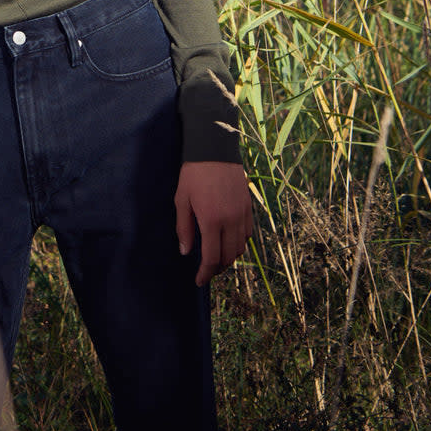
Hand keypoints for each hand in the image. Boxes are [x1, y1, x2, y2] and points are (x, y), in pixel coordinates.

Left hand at [174, 160, 252, 286]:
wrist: (215, 149)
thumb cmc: (194, 173)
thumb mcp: (181, 199)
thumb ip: (184, 228)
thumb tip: (186, 252)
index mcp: (212, 220)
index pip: (211, 258)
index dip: (205, 273)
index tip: (199, 280)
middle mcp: (230, 221)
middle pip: (228, 257)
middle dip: (217, 268)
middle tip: (206, 271)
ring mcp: (242, 214)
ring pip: (240, 247)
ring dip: (229, 257)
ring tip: (217, 258)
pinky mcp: (248, 206)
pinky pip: (247, 233)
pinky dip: (239, 243)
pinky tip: (229, 241)